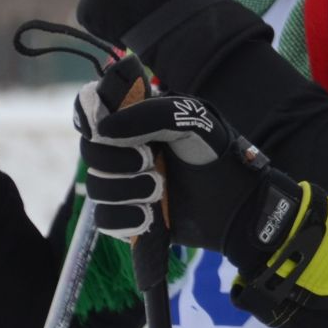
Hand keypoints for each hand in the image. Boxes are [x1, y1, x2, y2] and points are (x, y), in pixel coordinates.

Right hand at [75, 87, 305, 270]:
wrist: (238, 202)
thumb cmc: (217, 153)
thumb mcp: (192, 119)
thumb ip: (151, 114)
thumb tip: (103, 129)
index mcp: (134, 120)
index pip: (90, 108)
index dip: (89, 116)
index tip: (103, 128)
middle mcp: (123, 150)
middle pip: (90, 151)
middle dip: (116, 159)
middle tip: (149, 160)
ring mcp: (124, 184)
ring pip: (96, 187)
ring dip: (126, 189)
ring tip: (159, 189)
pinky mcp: (127, 216)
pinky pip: (105, 219)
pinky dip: (126, 218)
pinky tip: (150, 216)